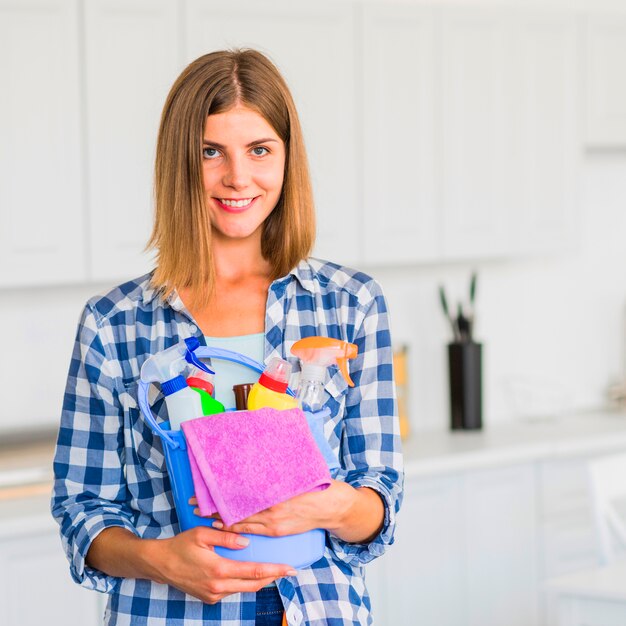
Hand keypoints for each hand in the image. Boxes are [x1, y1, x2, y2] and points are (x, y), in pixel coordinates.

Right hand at [146, 526, 295, 603]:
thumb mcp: (202, 534)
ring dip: (259, 580)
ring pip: (244, 588)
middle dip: (273, 577)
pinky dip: (244, 582)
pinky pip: (233, 590)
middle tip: (289, 570)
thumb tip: (247, 542)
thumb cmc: (181, 545)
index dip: (274, 570)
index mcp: (219, 569)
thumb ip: (227, 537)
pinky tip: (251, 574)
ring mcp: (213, 594)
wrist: (160, 564)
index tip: (289, 569)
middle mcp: (218, 586)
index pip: (254, 572)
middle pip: (253, 584)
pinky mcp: (209, 597)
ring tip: (273, 570)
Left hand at [191, 480, 353, 536]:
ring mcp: (273, 522)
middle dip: (214, 506)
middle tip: (194, 501)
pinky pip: (251, 530)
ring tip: (201, 514)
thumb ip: (275, 471)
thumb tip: (258, 458)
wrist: (332, 507)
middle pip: (236, 508)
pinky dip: (234, 528)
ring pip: (240, 521)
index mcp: (275, 492)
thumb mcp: (295, 473)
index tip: (205, 488)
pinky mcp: (276, 530)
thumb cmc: (315, 485)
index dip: (221, 492)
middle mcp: (271, 508)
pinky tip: (220, 527)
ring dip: (219, 519)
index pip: (241, 493)